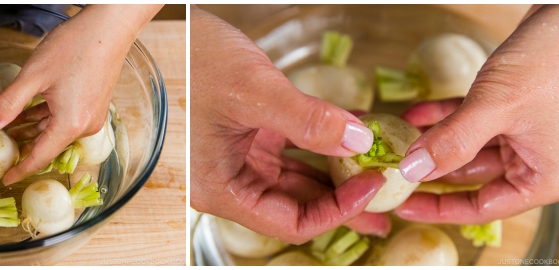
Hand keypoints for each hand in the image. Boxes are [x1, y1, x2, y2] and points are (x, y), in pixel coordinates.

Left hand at [0, 5, 162, 184]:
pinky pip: (65, 120)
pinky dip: (46, 120)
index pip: (40, 157)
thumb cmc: (74, 47)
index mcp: (70, 124)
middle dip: (23, 148)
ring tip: (6, 131)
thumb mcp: (34, 75)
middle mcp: (85, 126)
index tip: (5, 180)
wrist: (109, 28)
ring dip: (33, 132)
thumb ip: (9, 103)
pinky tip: (27, 114)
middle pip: (48, 146)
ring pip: (56, 132)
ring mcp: (92, 116)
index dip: (20, 170)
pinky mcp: (94, 105)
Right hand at [190, 5, 385, 243]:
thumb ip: (307, 121)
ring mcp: (238, 158)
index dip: (335, 212)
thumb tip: (358, 143)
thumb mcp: (253, 90)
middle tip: (386, 197)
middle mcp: (228, 180)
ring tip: (374, 171)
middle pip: (294, 206)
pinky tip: (351, 136)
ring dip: (334, 174)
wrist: (172, 30)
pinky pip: (290, 151)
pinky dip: (320, 144)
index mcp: (220, 188)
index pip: (288, 222)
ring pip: (295, 180)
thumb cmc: (193, 60)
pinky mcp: (246, 136)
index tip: (371, 186)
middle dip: (341, 199)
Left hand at [395, 5, 558, 223]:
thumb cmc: (556, 59)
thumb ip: (453, 141)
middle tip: (390, 170)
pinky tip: (416, 114)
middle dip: (430, 169)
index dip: (439, 208)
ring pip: (470, 147)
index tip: (401, 205)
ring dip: (434, 141)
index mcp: (547, 177)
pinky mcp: (519, 108)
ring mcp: (529, 134)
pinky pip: (475, 122)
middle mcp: (540, 160)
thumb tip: (413, 170)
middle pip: (473, 178)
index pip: (484, 206)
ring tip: (396, 139)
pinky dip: (447, 118)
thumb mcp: (497, 106)